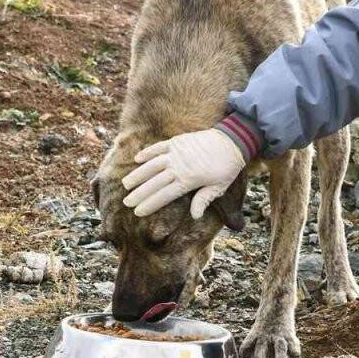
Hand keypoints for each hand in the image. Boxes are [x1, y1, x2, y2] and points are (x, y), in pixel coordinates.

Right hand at [121, 129, 245, 217]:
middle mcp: (179, 167)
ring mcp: (176, 152)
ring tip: (126, 184)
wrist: (232, 141)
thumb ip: (204, 200)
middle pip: (154, 183)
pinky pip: (158, 147)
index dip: (150, 204)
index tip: (138, 212)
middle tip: (126, 202)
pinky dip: (147, 153)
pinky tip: (137, 159)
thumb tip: (194, 216)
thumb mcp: (219, 187)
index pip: (164, 195)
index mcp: (189, 180)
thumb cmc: (227, 167)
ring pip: (152, 165)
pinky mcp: (177, 141)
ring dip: (138, 174)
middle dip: (139, 193)